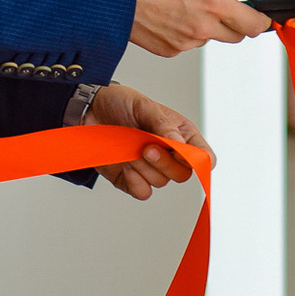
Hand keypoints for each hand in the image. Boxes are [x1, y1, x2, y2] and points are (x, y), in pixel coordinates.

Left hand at [85, 84, 211, 199]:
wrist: (90, 112)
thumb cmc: (120, 103)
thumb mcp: (143, 106)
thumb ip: (163, 125)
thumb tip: (180, 144)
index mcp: (180, 134)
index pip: (204, 156)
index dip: (199, 160)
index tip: (181, 153)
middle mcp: (169, 154)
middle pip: (182, 174)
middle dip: (163, 162)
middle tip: (146, 147)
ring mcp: (151, 168)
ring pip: (161, 182)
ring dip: (143, 167)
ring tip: (130, 148)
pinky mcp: (133, 180)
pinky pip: (142, 192)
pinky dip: (134, 181)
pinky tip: (125, 164)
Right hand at [129, 0, 271, 56]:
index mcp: (213, 2)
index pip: (253, 24)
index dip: (261, 22)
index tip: (263, 17)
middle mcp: (203, 27)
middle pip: (236, 36)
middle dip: (235, 24)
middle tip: (224, 8)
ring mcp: (186, 43)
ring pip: (209, 39)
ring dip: (207, 27)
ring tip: (183, 5)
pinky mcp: (169, 52)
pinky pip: (187, 44)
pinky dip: (184, 33)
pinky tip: (168, 16)